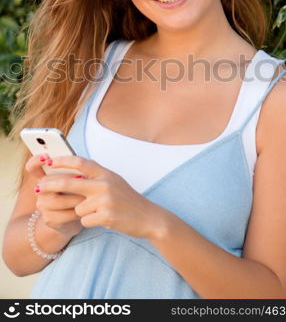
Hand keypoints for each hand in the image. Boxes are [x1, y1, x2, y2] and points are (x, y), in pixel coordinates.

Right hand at [25, 154, 83, 236]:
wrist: (78, 215)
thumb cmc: (78, 192)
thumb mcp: (78, 177)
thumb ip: (74, 168)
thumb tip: (79, 165)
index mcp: (46, 175)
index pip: (33, 166)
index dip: (35, 161)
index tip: (46, 158)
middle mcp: (40, 189)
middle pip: (48, 182)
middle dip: (67, 180)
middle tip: (82, 179)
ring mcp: (42, 204)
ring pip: (56, 200)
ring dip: (74, 198)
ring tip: (86, 196)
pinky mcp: (49, 218)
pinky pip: (62, 215)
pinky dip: (75, 212)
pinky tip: (82, 209)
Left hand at [35, 156, 165, 239]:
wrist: (148, 217)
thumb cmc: (128, 199)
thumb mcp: (114, 181)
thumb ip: (96, 176)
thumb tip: (72, 172)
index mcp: (106, 173)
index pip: (81, 162)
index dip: (63, 160)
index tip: (50, 162)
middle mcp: (105, 184)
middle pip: (70, 183)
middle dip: (51, 185)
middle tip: (39, 188)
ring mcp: (106, 200)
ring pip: (78, 207)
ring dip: (84, 212)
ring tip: (100, 212)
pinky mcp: (106, 216)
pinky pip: (85, 221)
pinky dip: (91, 222)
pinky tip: (104, 219)